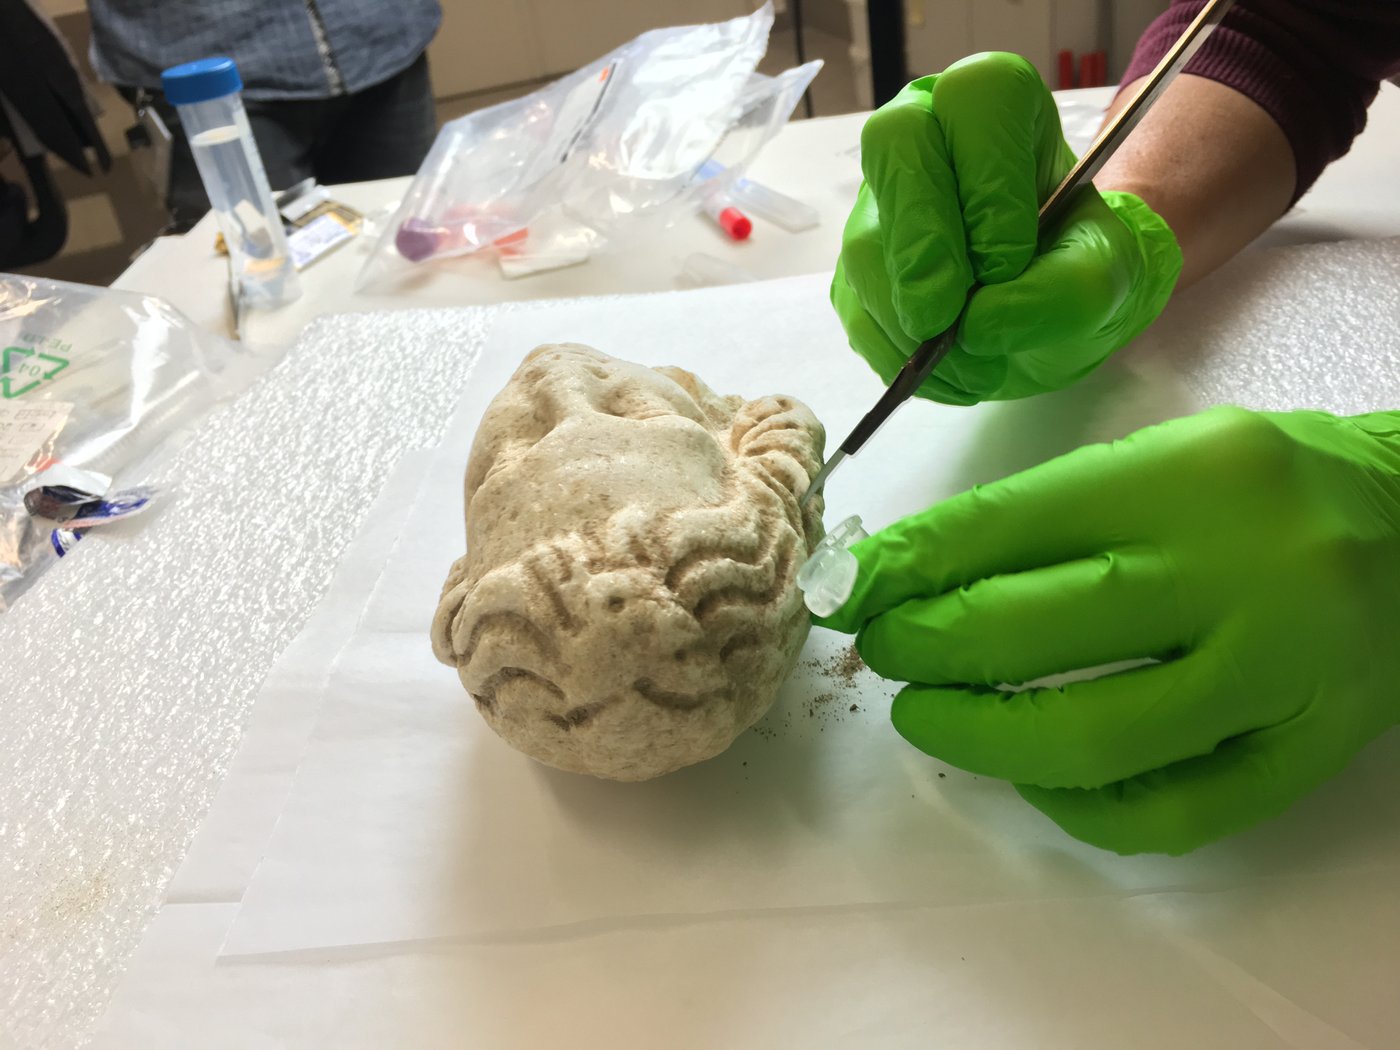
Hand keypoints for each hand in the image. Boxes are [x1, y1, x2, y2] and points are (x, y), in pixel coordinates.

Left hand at [818, 407, 1399, 853]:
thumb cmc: (1267, 487)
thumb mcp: (1162, 458)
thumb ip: (1046, 514)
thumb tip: (907, 574)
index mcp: (1191, 473)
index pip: (1009, 524)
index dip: (909, 567)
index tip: (853, 591)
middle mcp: (1241, 568)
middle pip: (1037, 628)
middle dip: (928, 649)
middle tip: (886, 654)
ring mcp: (1283, 670)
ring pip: (1096, 738)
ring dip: (981, 739)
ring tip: (930, 717)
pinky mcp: (1312, 750)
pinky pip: (1174, 812)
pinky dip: (1079, 809)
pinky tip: (1033, 777)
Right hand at [832, 52, 1181, 404]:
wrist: (1049, 309)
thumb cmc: (1077, 268)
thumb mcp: (1103, 278)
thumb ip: (1059, 292)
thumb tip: (972, 325)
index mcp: (996, 107)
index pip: (974, 100)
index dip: (987, 182)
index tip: (1009, 262)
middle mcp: (926, 135)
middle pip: (895, 146)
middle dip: (923, 243)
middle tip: (949, 318)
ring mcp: (880, 201)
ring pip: (867, 242)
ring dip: (914, 318)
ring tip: (974, 366)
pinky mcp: (856, 267)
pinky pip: (854, 305)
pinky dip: (895, 352)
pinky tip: (944, 372)